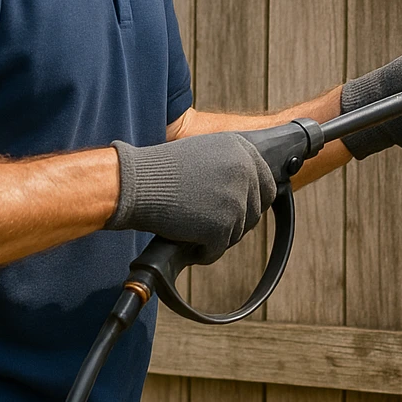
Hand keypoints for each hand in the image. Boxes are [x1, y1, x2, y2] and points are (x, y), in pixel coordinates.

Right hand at [107, 133, 276, 263]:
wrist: (134, 183)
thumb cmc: (161, 171)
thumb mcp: (204, 153)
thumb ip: (232, 166)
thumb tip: (252, 191)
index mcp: (242, 150)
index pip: (266, 184)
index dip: (252, 201)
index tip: (237, 210)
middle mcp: (245, 171)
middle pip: (255, 211)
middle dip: (235, 222)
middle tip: (208, 224)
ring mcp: (236, 199)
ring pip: (238, 232)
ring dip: (216, 236)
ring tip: (190, 227)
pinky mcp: (222, 226)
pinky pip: (218, 248)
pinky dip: (203, 251)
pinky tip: (187, 242)